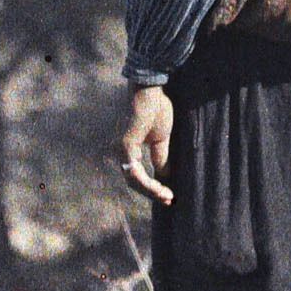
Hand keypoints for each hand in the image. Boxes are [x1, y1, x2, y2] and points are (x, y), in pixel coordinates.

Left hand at [119, 85, 174, 203]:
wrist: (150, 91)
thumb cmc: (155, 109)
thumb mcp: (161, 139)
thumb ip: (161, 157)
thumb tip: (164, 176)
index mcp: (129, 149)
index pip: (138, 175)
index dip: (152, 187)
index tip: (168, 195)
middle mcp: (122, 152)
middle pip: (134, 182)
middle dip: (152, 193)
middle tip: (169, 200)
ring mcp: (121, 149)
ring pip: (134, 180)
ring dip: (151, 190)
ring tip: (166, 195)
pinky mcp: (125, 145)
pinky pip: (135, 171)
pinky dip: (147, 182)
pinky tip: (159, 187)